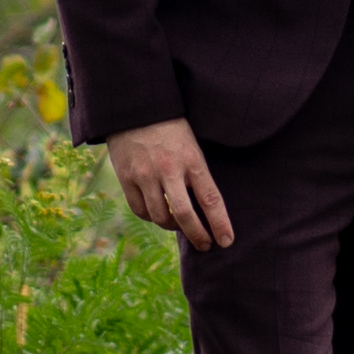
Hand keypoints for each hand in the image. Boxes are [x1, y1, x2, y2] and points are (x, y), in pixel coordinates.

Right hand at [104, 118, 237, 252]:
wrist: (136, 109)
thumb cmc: (171, 128)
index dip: (220, 223)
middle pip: (185, 214)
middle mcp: (169, 169)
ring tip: (180, 225)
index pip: (210, 198)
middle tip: (205, 245)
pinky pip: (140, 210)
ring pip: (161, 216)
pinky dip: (152, 217)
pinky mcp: (127, 178)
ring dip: (173, 227)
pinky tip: (159, 214)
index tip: (227, 241)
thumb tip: (203, 210)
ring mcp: (145, 175)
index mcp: (191, 159)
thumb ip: (197, 174)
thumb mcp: (191, 145)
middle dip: (198, 235)